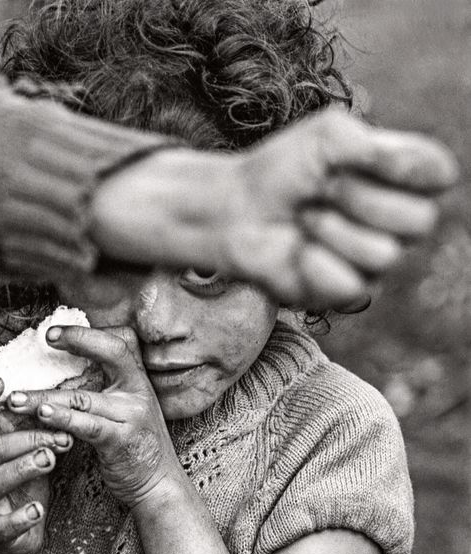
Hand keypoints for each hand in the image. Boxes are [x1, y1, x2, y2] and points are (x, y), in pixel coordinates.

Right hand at [0, 377, 71, 553]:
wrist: (16, 534)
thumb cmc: (22, 482)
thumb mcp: (23, 449)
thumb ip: (26, 425)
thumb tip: (48, 397)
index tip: (0, 383)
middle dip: (27, 439)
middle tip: (60, 436)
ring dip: (23, 469)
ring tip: (49, 459)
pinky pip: (3, 525)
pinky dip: (20, 517)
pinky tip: (37, 510)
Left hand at [7, 325, 182, 509]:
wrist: (159, 483)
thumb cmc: (135, 446)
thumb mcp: (129, 409)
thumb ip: (108, 389)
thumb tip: (64, 374)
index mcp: (138, 381)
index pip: (121, 342)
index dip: (90, 333)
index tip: (56, 333)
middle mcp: (139, 392)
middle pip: (112, 354)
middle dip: (78, 340)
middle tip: (44, 339)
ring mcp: (132, 415)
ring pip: (84, 397)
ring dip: (45, 397)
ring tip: (16, 398)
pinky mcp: (121, 441)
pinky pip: (88, 426)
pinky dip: (63, 420)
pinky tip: (41, 416)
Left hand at [90, 107, 457, 309]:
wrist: (236, 210)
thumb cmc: (283, 169)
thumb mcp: (328, 137)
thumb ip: (380, 148)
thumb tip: (439, 174)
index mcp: (401, 179)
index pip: (440, 175)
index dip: (405, 167)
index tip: (358, 158)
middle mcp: (397, 222)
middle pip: (420, 222)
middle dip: (361, 199)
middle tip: (322, 190)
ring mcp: (374, 262)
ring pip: (384, 256)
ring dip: (333, 230)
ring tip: (305, 220)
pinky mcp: (345, 293)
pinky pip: (351, 285)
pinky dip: (315, 263)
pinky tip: (298, 252)